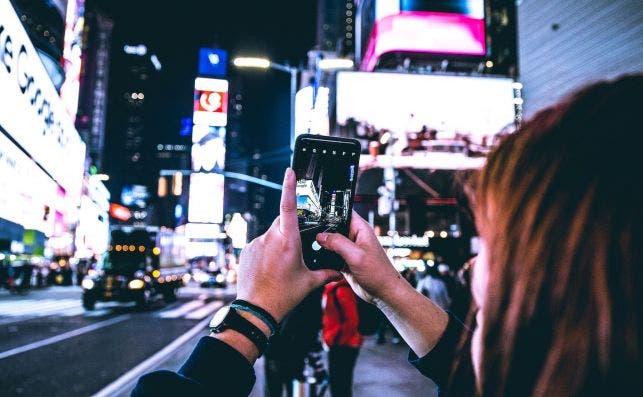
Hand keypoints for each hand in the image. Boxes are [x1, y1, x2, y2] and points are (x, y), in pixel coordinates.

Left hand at [236, 168, 339, 321]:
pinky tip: (270, 269)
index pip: (289, 207)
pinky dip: (267, 251)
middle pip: (283, 221)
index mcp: (288, 241)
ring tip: (282, 266)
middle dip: (291, 229)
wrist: (256, 310)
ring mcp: (256, 243)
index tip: (290, 171)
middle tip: (297, 249)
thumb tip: (340, 270)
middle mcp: (270, 238)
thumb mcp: (309, 283)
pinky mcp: (247, 250)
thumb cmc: (283, 296)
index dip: (290, 187)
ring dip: (278, 243)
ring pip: (271, 234)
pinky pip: (260, 244)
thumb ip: (327, 273)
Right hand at [316, 212, 401, 304]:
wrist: (383, 293)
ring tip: (310, 247)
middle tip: (309, 234)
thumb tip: (321, 236)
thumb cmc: (379, 273)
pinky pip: (330, 255)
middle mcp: (354, 237)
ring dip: (322, 245)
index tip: (315, 216)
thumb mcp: (356, 255)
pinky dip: (324, 257)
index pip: (343, 213)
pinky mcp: (345, 260)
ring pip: (330, 242)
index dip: (330, 212)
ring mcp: (349, 249)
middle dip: (322, 231)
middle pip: (333, 227)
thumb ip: (338, 243)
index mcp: (361, 229)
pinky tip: (316, 259)